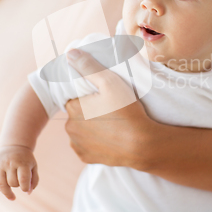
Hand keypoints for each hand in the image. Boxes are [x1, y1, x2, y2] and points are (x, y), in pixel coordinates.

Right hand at [0, 145, 38, 199]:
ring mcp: (0, 164)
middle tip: (19, 183)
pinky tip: (0, 189)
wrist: (15, 146)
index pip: (23, 179)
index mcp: (22, 162)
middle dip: (16, 186)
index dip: (25, 188)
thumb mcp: (34, 166)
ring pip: (1, 184)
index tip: (25, 189)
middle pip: (12, 183)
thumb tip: (28, 193)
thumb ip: (34, 180)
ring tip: (12, 196)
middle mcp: (10, 162)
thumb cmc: (26, 159)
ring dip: (6, 192)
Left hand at [64, 49, 156, 169]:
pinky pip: (87, 147)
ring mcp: (78, 145)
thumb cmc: (126, 111)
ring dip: (90, 127)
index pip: (75, 97)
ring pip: (81, 131)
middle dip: (89, 111)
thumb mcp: (110, 82)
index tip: (103, 97)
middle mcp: (70, 128)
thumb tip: (70, 53)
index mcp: (73, 108)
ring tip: (111, 124)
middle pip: (78, 114)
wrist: (142, 144)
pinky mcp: (87, 158)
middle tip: (109, 109)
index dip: (89, 96)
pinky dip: (95, 142)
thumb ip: (89, 66)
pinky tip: (109, 137)